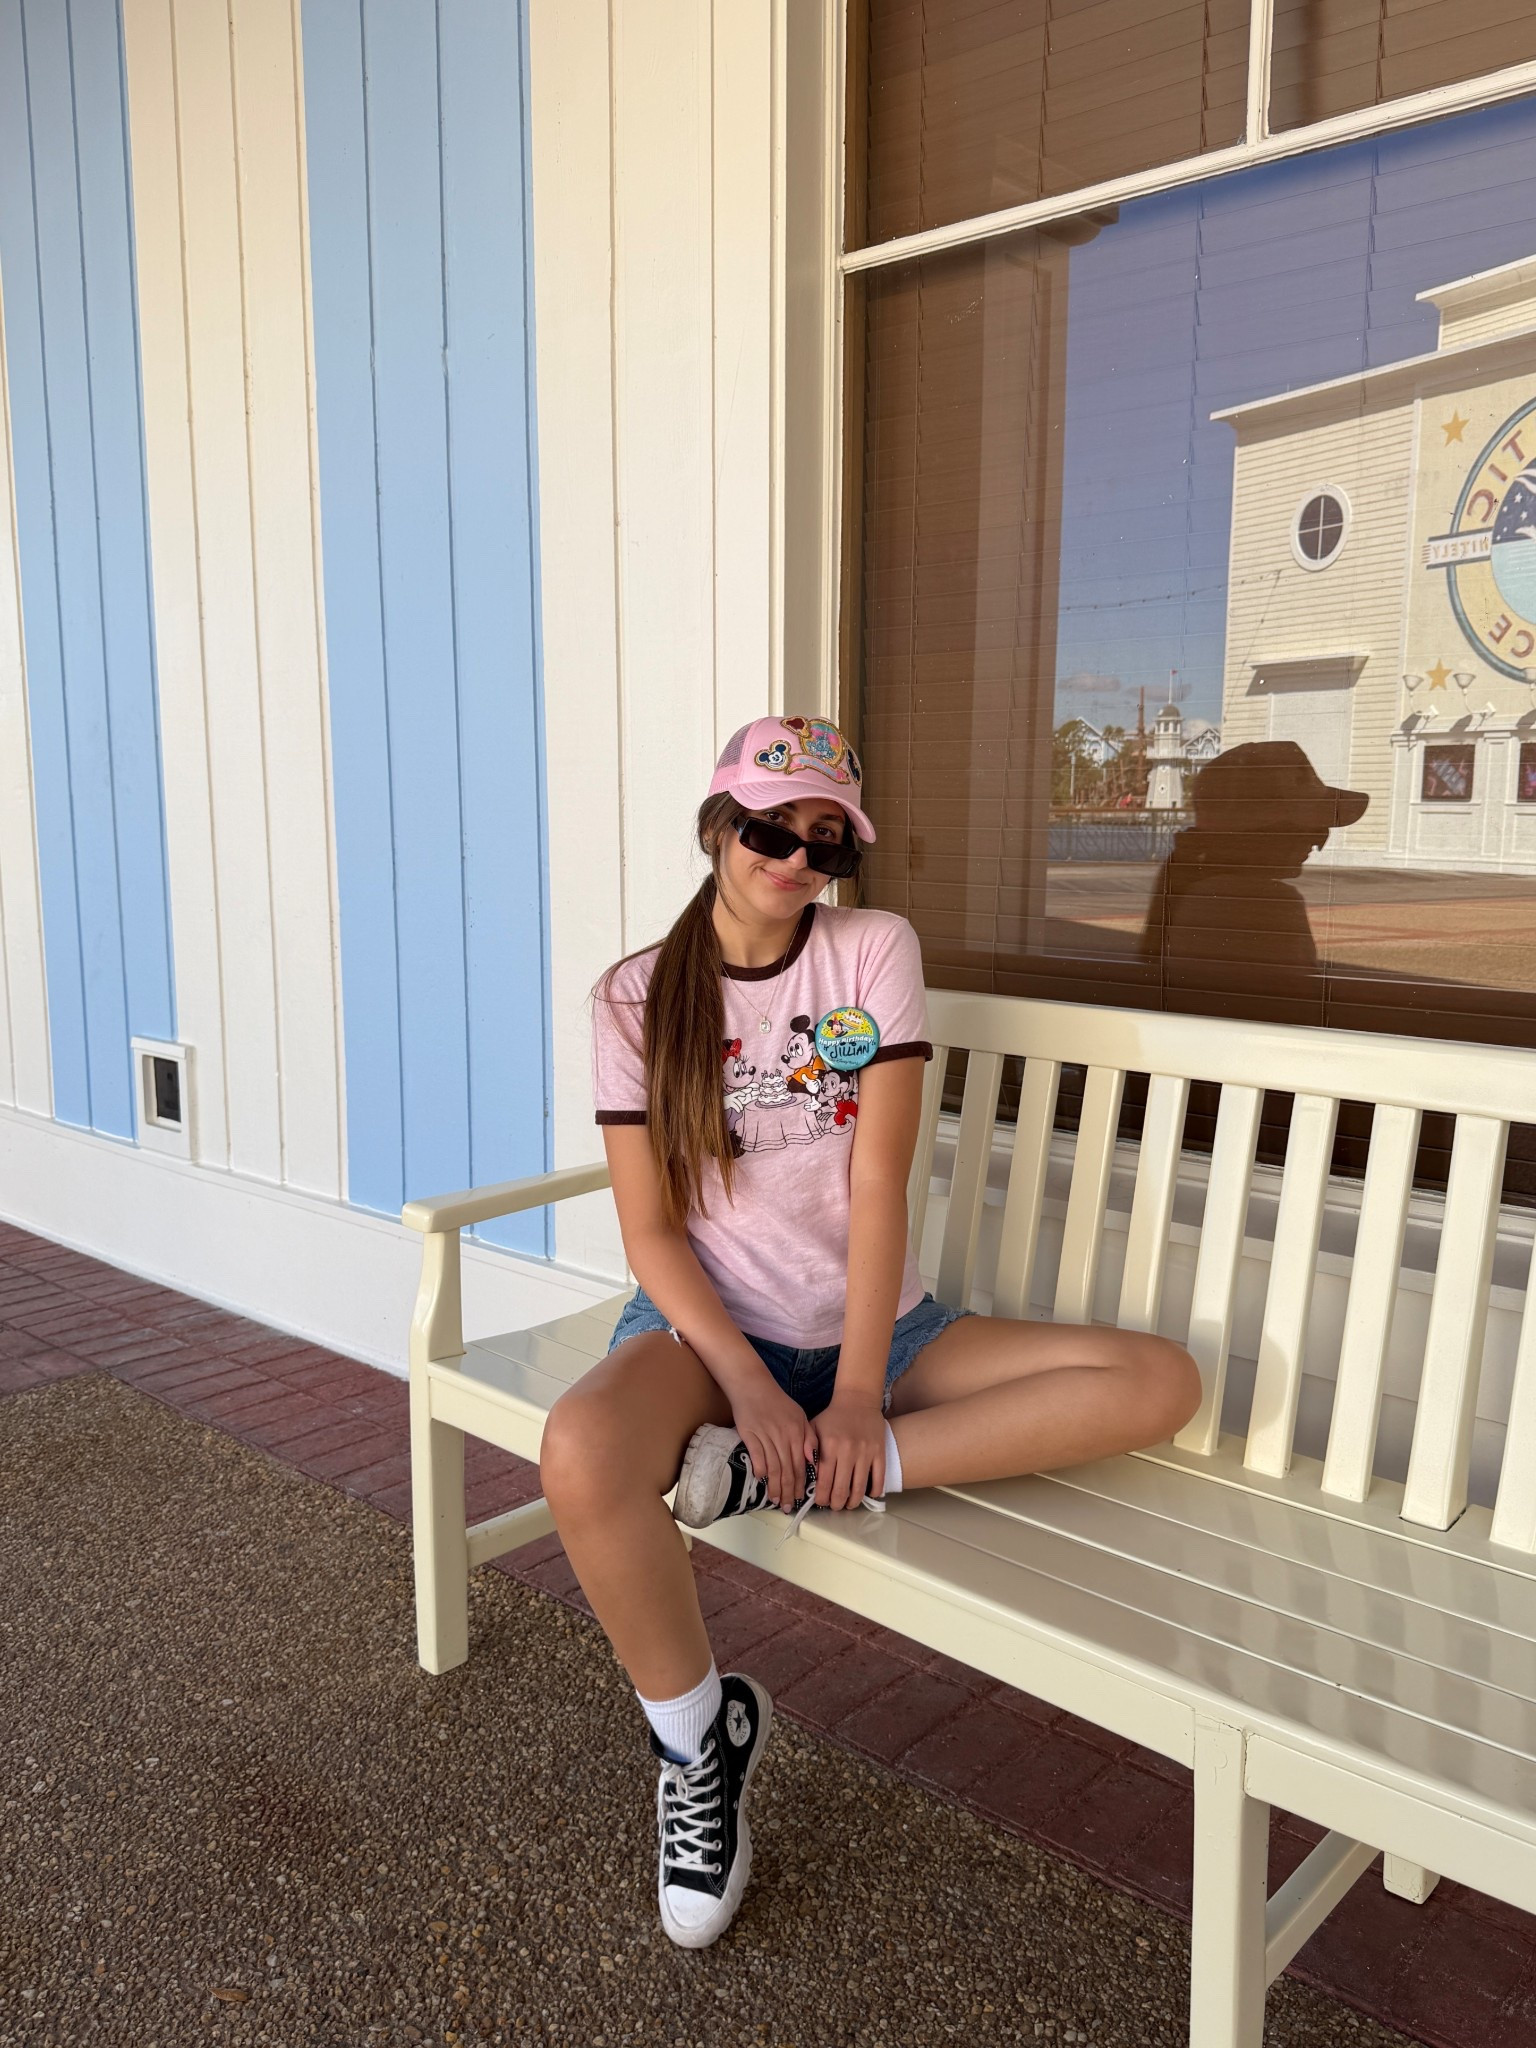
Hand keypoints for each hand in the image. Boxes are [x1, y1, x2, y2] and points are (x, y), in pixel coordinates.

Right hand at [729, 1377, 815, 1515]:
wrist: (753, 1386)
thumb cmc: (778, 1402)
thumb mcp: (800, 1416)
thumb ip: (809, 1438)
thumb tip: (813, 1460)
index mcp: (798, 1432)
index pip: (801, 1464)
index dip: (801, 1484)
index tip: (800, 1498)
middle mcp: (784, 1435)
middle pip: (788, 1469)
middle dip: (789, 1491)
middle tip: (788, 1506)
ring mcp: (767, 1435)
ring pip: (773, 1467)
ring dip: (774, 1486)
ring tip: (775, 1500)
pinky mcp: (750, 1434)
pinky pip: (757, 1456)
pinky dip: (760, 1469)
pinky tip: (761, 1479)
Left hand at [809, 1393, 885, 1509]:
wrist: (858, 1399)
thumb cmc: (833, 1417)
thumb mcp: (814, 1429)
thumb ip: (808, 1450)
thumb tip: (808, 1477)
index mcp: (829, 1447)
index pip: (824, 1482)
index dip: (822, 1498)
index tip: (820, 1502)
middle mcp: (847, 1452)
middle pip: (841, 1489)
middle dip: (836, 1504)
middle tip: (834, 1506)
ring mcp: (866, 1453)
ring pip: (860, 1488)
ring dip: (853, 1502)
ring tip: (848, 1505)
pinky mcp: (880, 1452)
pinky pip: (879, 1479)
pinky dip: (874, 1492)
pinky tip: (868, 1495)